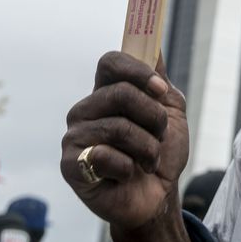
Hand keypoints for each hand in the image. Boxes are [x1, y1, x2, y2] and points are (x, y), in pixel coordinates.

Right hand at [61, 53, 188, 238]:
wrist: (157, 196)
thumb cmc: (161, 153)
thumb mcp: (170, 112)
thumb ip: (159, 80)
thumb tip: (153, 44)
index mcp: (106, 92)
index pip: (110, 62)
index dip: (138, 71)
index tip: (161, 90)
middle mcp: (86, 110)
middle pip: (121, 92)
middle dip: (153, 117)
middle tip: (160, 136)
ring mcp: (75, 136)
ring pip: (119, 127)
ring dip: (148, 148)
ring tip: (147, 160)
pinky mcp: (70, 165)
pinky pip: (105, 156)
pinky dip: (128, 168)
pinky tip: (126, 175)